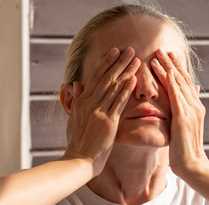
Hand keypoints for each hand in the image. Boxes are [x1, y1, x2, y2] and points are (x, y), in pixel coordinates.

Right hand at [62, 47, 139, 175]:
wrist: (79, 159)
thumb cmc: (77, 141)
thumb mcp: (73, 118)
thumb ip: (76, 100)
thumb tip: (76, 84)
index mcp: (82, 101)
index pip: (95, 77)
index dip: (106, 63)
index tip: (114, 52)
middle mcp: (90, 103)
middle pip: (106, 78)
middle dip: (119, 62)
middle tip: (130, 50)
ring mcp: (98, 112)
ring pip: (114, 87)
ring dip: (126, 72)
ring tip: (136, 60)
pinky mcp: (108, 122)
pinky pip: (118, 103)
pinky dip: (126, 90)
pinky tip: (133, 80)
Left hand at [150, 49, 208, 174]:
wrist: (191, 164)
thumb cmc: (183, 146)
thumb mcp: (184, 126)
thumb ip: (184, 109)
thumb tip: (185, 96)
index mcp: (193, 106)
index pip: (183, 83)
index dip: (175, 68)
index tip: (167, 56)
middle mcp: (194, 105)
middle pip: (181, 79)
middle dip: (171, 63)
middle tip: (162, 49)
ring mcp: (191, 110)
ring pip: (178, 84)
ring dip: (169, 68)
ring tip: (159, 55)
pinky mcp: (184, 118)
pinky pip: (178, 97)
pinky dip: (173, 84)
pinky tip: (168, 73)